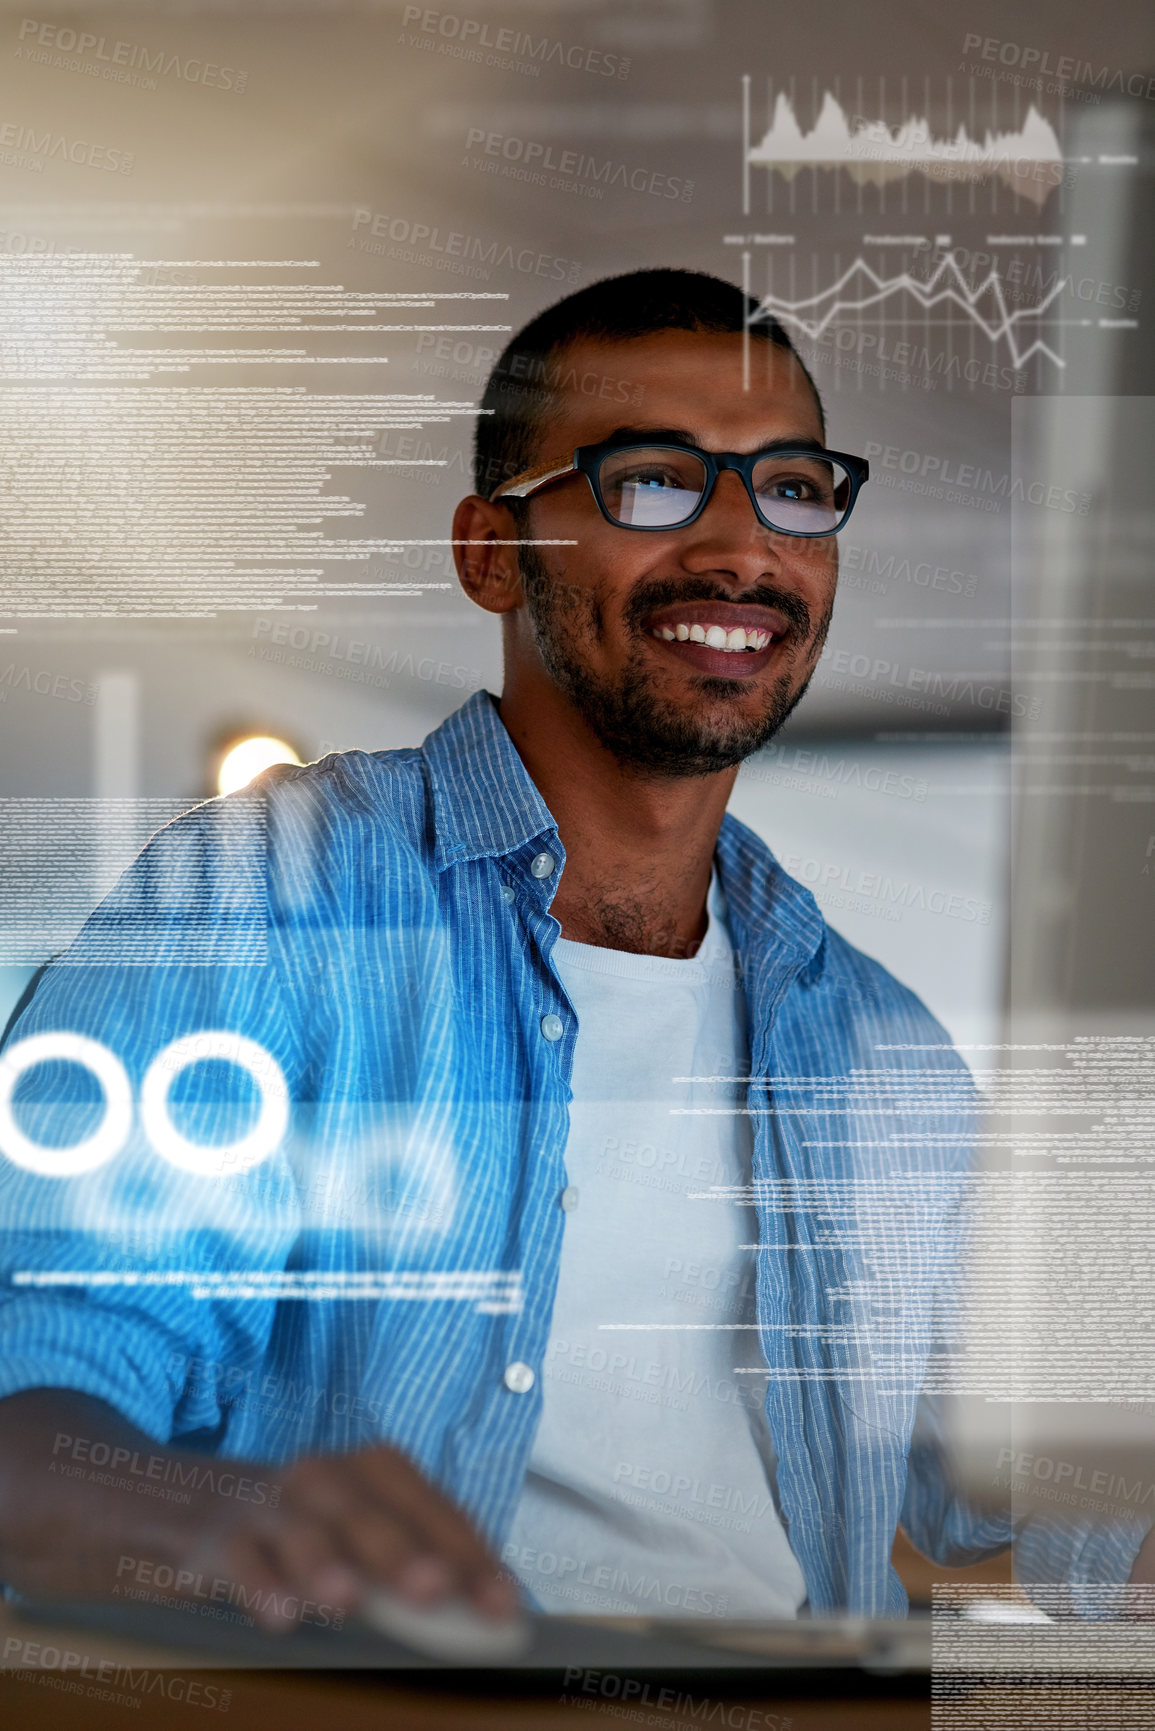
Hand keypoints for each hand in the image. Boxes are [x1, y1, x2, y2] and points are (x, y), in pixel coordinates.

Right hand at [199, 1442, 518, 1631]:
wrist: (187, 1505)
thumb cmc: (299, 1531)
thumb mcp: (356, 1537)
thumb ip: (412, 1569)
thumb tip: (491, 1618)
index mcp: (372, 1472)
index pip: (430, 1508)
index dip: (469, 1553)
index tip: (502, 1604)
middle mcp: (324, 1478)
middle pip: (370, 1511)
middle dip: (404, 1550)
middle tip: (436, 1589)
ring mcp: (267, 1504)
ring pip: (302, 1527)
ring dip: (326, 1561)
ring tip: (349, 1601)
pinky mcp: (215, 1538)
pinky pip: (238, 1557)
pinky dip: (259, 1583)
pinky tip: (279, 1614)